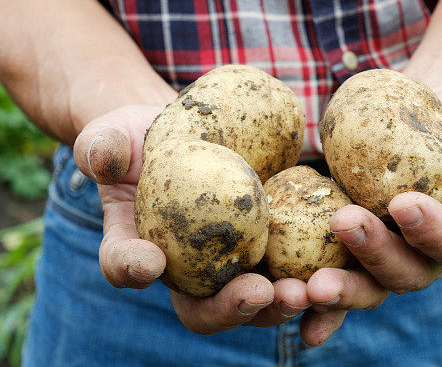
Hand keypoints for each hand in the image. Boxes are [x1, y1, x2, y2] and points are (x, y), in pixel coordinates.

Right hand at [73, 105, 311, 333]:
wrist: (188, 133)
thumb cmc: (143, 137)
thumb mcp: (113, 133)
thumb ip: (101, 146)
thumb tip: (102, 158)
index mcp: (137, 247)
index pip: (124, 266)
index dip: (131, 269)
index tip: (149, 260)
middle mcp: (185, 271)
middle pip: (203, 308)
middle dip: (232, 308)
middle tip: (259, 293)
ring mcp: (230, 265)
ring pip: (256, 301)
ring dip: (282, 304)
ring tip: (308, 291)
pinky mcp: (270, 248)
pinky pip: (293, 273)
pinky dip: (316, 283)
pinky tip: (340, 273)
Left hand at [300, 82, 441, 344]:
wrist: (428, 108)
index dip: (434, 233)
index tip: (404, 202)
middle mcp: (430, 254)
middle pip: (406, 274)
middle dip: (375, 257)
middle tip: (345, 224)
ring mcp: (389, 253)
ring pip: (366, 285)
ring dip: (337, 289)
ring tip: (304, 284)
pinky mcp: (353, 245)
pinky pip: (335, 274)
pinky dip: (313, 300)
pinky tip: (287, 300)